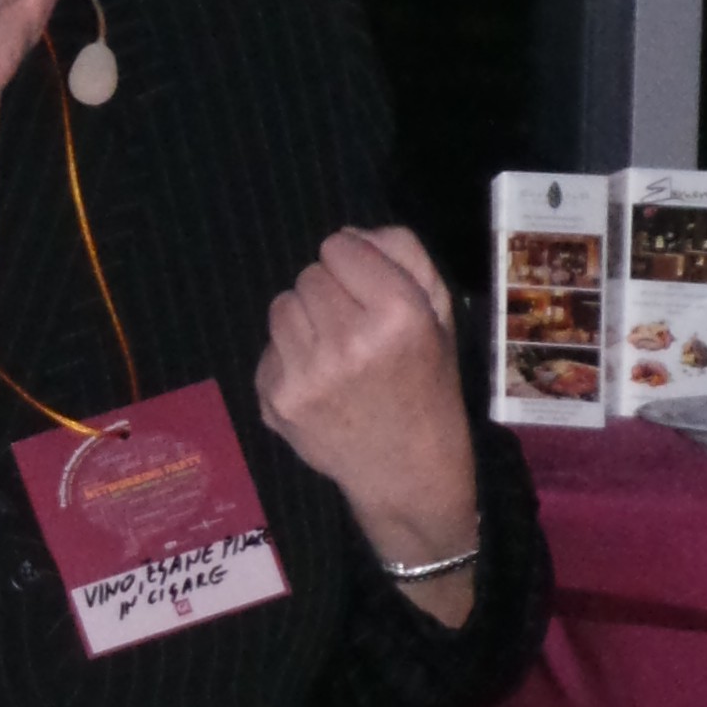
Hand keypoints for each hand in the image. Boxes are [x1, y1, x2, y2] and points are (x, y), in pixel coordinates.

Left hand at [255, 222, 480, 592]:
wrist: (407, 472)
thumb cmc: (427, 386)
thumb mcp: (438, 313)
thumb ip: (402, 255)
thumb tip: (347, 235)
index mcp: (397, 315)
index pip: (339, 246)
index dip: (355, 264)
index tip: (369, 291)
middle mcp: (348, 343)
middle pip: (308, 275)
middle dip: (330, 293)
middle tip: (354, 327)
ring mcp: (306, 376)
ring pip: (282, 306)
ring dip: (305, 320)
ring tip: (334, 352)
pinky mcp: (276, 401)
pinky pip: (268, 347)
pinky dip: (289, 358)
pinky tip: (319, 383)